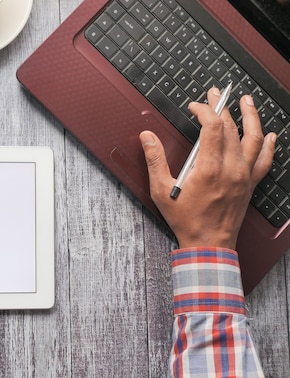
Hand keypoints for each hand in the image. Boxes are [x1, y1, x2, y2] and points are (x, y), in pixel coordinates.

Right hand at [139, 88, 276, 248]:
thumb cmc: (185, 220)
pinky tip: (270, 134)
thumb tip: (147, 137)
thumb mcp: (161, 190)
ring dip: (251, 116)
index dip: (204, 110)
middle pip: (232, 128)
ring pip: (254, 138)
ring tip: (247, 101)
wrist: (208, 244)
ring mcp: (244, 176)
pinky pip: (264, 160)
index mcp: (209, 168)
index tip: (195, 106)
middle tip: (215, 94)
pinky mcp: (250, 184)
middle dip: (222, 107)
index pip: (213, 127)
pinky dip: (268, 144)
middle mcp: (231, 169)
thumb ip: (155, 160)